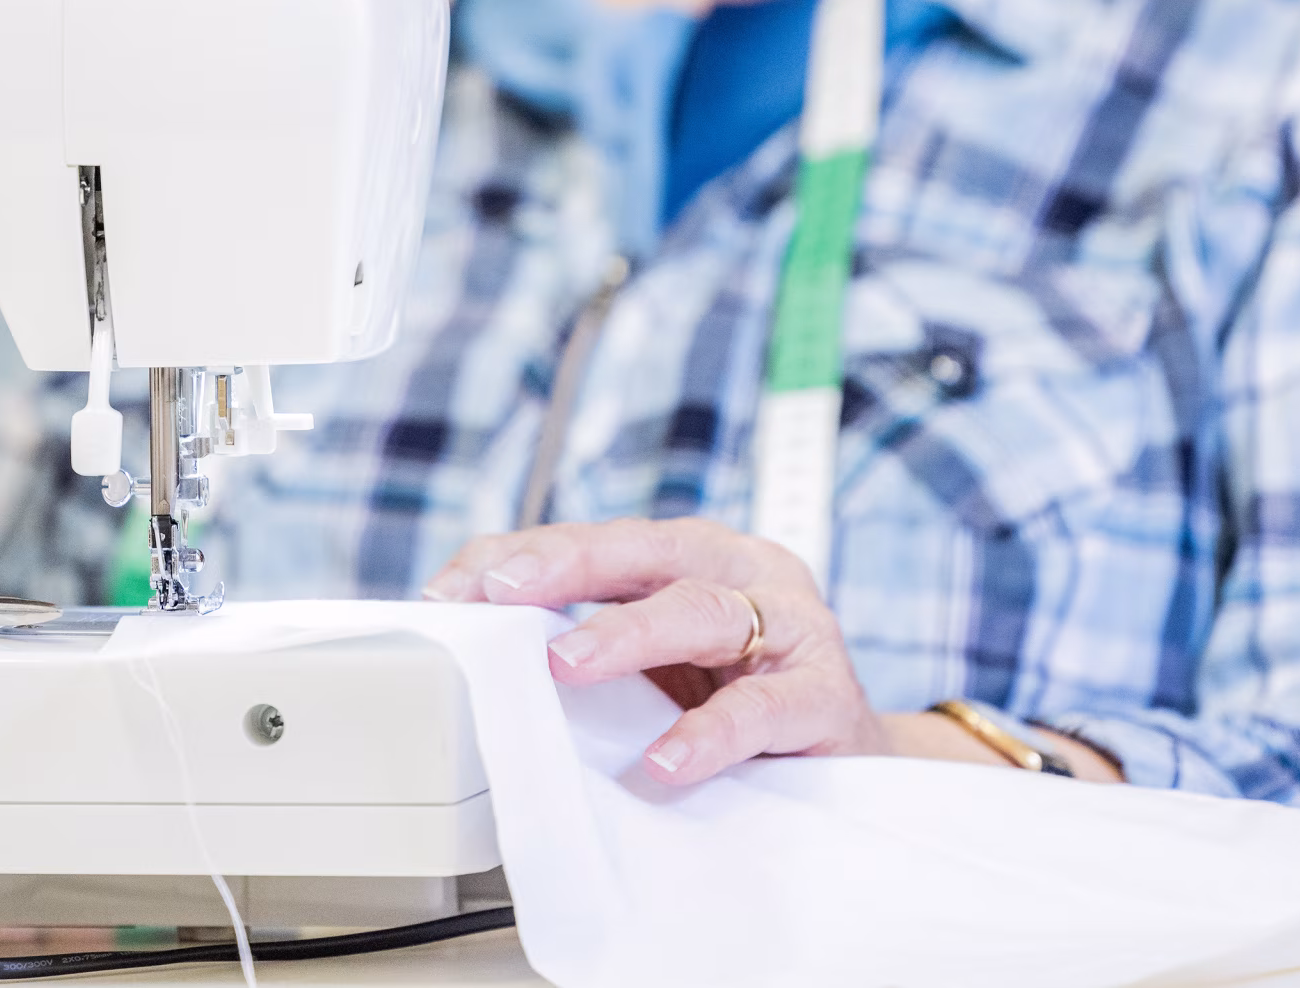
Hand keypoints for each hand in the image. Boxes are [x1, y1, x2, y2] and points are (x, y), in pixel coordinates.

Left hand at [424, 517, 891, 782]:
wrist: (850, 760)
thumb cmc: (740, 695)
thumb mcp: (661, 660)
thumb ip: (592, 644)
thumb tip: (481, 653)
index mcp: (691, 552)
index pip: (594, 539)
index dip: (519, 555)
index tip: (450, 589)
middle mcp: (740, 569)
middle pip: (642, 552)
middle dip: (564, 565)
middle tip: (501, 593)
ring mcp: (790, 626)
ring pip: (700, 609)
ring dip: (627, 633)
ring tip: (569, 663)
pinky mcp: (823, 695)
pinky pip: (760, 710)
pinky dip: (708, 734)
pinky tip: (666, 760)